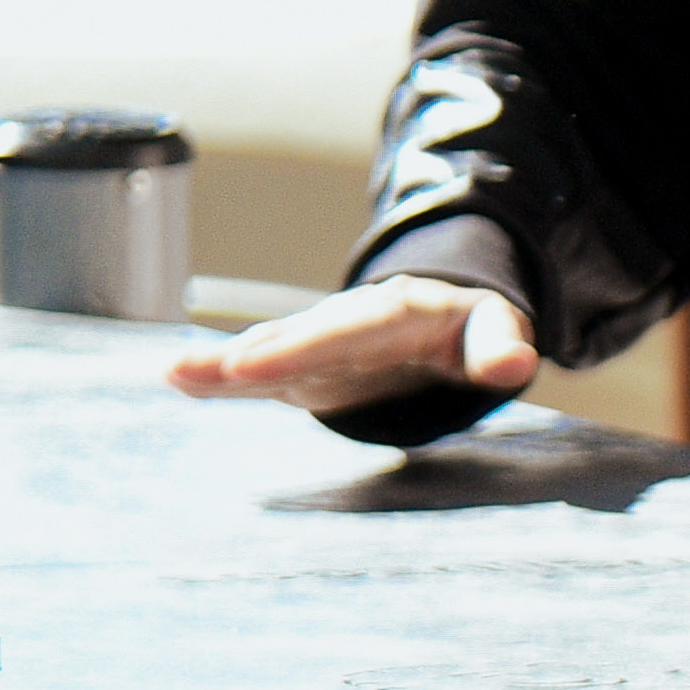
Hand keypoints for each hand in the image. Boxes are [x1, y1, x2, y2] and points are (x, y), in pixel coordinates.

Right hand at [172, 276, 538, 416]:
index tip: (256, 366)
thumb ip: (501, 345)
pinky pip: (263, 371)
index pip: (350, 330)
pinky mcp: (307, 368)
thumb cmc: (472, 328)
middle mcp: (348, 323)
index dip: (303, 346)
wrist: (443, 317)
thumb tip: (515, 364)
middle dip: (255, 356)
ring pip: (270, 351)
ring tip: (175, 373)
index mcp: (399, 311)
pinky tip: (178, 378)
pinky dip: (222, 376)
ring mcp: (321, 345)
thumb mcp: (496, 330)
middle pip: (299, 338)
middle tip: (201, 372)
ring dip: (223, 364)